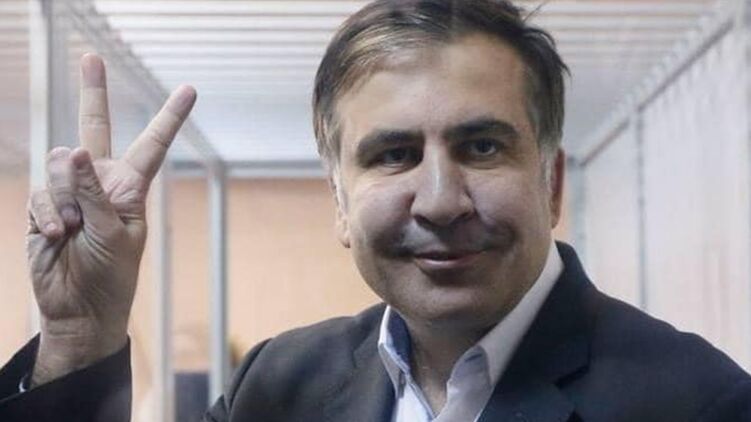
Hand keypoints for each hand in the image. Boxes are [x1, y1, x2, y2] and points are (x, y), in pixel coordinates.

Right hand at [26, 53, 195, 385]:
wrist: (80, 308)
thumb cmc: (111, 275)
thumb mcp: (115, 234)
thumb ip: (95, 193)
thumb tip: (73, 151)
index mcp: (130, 187)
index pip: (152, 144)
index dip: (169, 116)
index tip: (190, 89)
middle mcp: (100, 181)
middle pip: (95, 127)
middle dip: (92, 92)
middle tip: (91, 56)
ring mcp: (69, 192)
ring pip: (60, 164)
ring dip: (66, 196)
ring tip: (76, 228)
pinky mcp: (42, 205)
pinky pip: (39, 193)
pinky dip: (49, 213)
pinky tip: (60, 234)